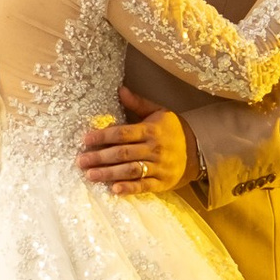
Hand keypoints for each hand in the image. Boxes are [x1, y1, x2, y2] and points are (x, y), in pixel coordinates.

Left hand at [78, 87, 198, 195]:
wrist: (199, 150)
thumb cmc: (173, 130)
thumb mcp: (159, 112)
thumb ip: (138, 104)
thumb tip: (120, 89)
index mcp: (151, 130)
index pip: (123, 133)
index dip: (103, 136)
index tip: (86, 140)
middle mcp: (154, 148)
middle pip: (123, 153)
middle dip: (100, 157)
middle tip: (81, 161)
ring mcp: (159, 167)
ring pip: (130, 170)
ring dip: (109, 174)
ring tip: (90, 175)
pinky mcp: (162, 182)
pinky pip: (144, 186)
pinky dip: (129, 188)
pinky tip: (114, 189)